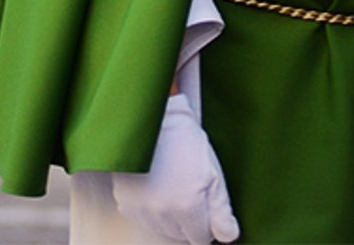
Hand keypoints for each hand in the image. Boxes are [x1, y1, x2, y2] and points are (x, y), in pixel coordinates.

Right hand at [112, 94, 239, 242]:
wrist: (151, 120)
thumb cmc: (184, 142)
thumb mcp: (213, 175)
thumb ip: (222, 212)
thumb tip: (228, 236)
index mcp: (186, 209)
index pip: (201, 238)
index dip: (205, 221)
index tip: (203, 202)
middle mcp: (162, 215)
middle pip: (181, 234)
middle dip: (187, 217)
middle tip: (188, 187)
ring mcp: (141, 209)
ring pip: (162, 227)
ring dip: (168, 213)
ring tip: (171, 183)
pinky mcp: (125, 202)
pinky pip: (143, 217)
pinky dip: (150, 207)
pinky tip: (154, 185)